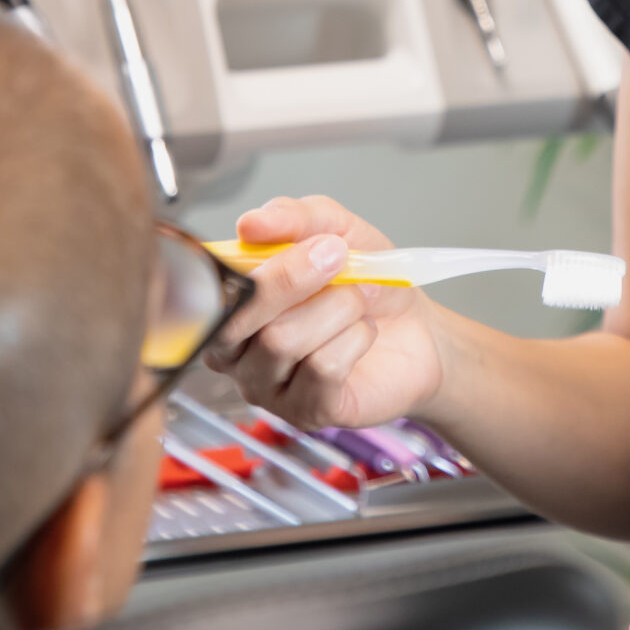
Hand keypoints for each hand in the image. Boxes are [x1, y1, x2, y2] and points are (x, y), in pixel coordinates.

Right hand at [202, 195, 444, 428]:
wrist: (417, 328)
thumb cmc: (364, 282)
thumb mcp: (335, 230)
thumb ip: (292, 218)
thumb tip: (250, 223)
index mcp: (230, 303)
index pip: (212, 291)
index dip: (257, 265)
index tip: (309, 242)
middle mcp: (236, 351)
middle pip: (238, 321)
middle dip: (292, 281)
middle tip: (338, 256)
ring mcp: (267, 387)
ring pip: (281, 343)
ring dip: (335, 308)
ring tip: (357, 300)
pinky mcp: (306, 411)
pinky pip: (320, 369)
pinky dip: (354, 338)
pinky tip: (363, 333)